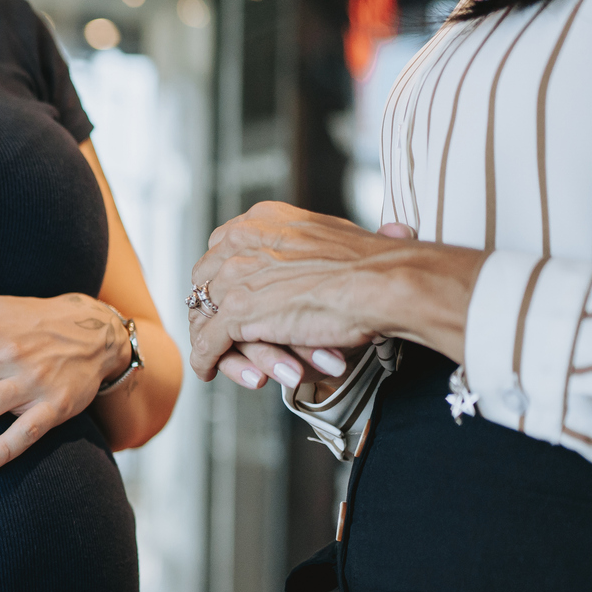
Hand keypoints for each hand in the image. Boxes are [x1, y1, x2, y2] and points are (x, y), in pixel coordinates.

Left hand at [209, 224, 420, 389]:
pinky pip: (207, 342)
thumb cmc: (375, 264)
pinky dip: (206, 360)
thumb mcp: (332, 235)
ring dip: (215, 340)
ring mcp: (236, 276)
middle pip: (205, 282)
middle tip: (221, 331)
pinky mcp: (238, 312)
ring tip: (221, 357)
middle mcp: (242, 241)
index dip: (222, 277)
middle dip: (212, 309)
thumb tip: (339, 242)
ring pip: (206, 315)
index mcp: (262, 220)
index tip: (228, 295)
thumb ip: (309, 243)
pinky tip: (207, 371)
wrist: (386, 282)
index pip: (220, 250)